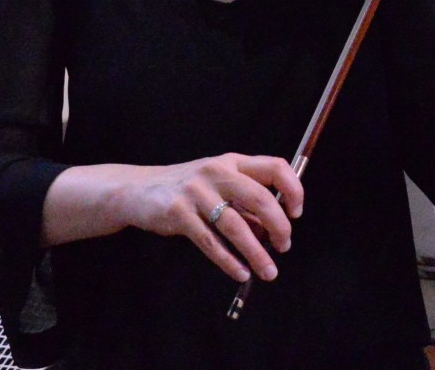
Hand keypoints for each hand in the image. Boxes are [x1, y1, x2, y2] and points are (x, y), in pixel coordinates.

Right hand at [125, 153, 303, 283]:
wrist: (139, 190)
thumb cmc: (187, 188)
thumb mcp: (218, 185)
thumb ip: (244, 203)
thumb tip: (271, 231)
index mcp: (232, 162)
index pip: (275, 167)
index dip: (293, 189)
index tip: (295, 213)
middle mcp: (217, 172)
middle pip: (260, 198)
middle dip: (279, 226)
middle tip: (285, 246)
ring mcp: (197, 192)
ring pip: (236, 226)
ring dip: (256, 252)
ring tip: (268, 271)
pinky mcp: (179, 213)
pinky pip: (210, 242)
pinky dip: (229, 261)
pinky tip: (240, 272)